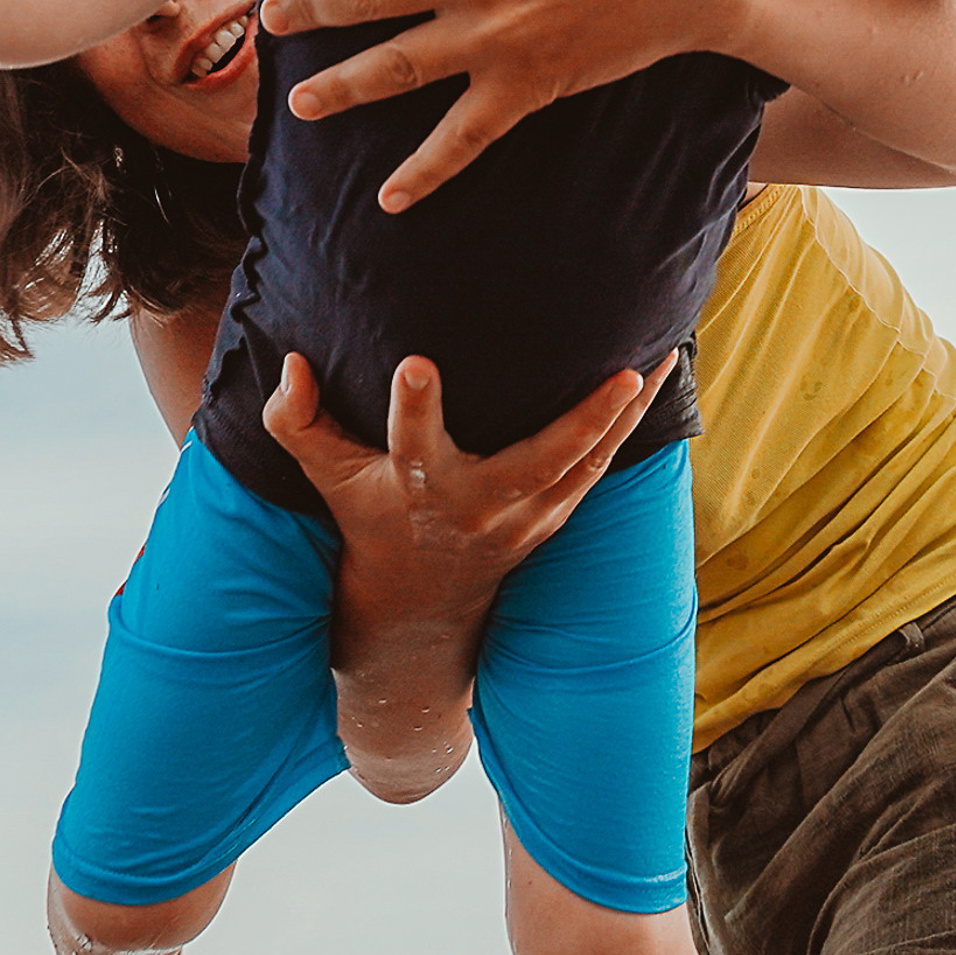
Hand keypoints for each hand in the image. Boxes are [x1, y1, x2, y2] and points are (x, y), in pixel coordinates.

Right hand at [263, 344, 673, 614]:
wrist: (418, 599)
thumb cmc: (368, 516)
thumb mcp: (327, 475)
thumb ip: (298, 422)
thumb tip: (290, 363)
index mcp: (417, 485)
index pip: (411, 441)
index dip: (414, 406)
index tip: (418, 364)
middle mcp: (477, 503)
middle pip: (538, 463)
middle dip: (581, 422)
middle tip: (622, 376)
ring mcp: (524, 514)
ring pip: (587, 464)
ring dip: (629, 414)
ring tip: (666, 355)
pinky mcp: (554, 515)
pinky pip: (601, 466)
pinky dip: (631, 425)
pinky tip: (659, 376)